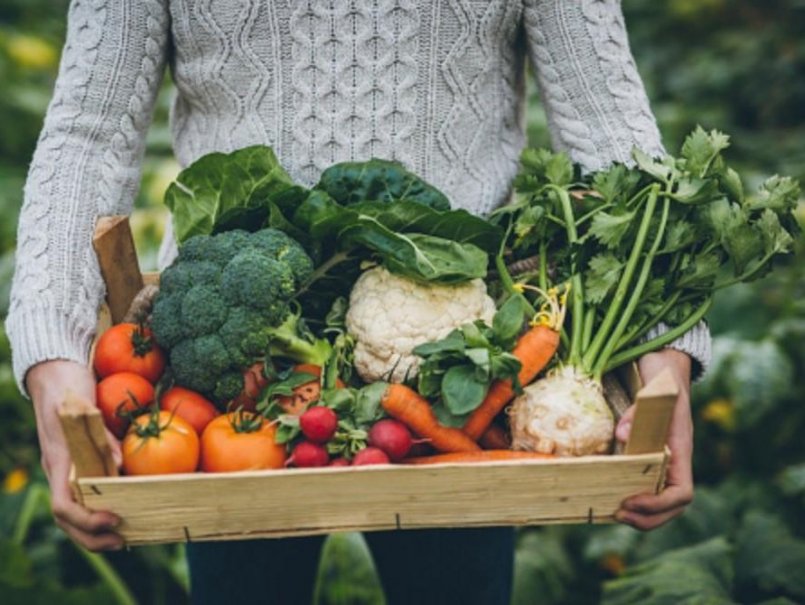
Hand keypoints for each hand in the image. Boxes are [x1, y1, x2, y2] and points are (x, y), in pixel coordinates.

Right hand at [27, 360, 123, 550]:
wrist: (55, 372)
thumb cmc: (69, 387)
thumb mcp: (85, 406)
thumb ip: (100, 434)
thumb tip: (121, 464)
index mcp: (59, 461)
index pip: (63, 506)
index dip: (87, 520)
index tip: (113, 520)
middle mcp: (60, 471)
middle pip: (68, 520)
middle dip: (93, 537)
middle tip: (124, 541)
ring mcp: (66, 469)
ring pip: (75, 513)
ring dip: (96, 531)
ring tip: (126, 537)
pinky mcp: (78, 464)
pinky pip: (85, 496)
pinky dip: (100, 510)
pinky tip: (125, 511)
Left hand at [614, 349, 693, 529]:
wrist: (665, 365)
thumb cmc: (664, 378)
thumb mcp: (656, 389)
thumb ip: (641, 411)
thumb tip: (621, 436)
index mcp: (680, 450)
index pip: (682, 492)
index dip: (658, 505)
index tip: (631, 501)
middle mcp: (674, 460)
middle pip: (671, 506)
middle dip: (647, 518)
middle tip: (617, 514)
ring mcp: (662, 459)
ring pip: (659, 500)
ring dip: (639, 514)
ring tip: (613, 512)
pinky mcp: (646, 454)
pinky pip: (644, 485)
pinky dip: (630, 497)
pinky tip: (607, 496)